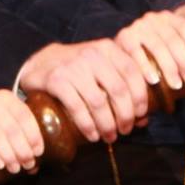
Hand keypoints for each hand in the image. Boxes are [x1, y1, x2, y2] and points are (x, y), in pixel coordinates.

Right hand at [0, 90, 45, 172]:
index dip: (33, 136)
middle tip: (27, 165)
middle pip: (12, 128)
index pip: (24, 116)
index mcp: (6, 97)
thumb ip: (20, 138)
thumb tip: (35, 166)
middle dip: (22, 150)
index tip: (38, 154)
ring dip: (8, 155)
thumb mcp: (4, 124)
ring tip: (14, 168)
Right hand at [16, 38, 148, 143]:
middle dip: (125, 115)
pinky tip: (92, 135)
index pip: (132, 72)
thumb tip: (144, 120)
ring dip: (107, 124)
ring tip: (109, 137)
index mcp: (108, 48)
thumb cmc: (79, 70)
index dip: (140, 97)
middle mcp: (92, 54)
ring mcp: (73, 67)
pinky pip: (77, 107)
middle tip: (125, 130)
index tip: (140, 115)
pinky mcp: (56, 80)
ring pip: (98, 102)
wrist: (41, 64)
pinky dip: (87, 125)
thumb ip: (123, 86)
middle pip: (118, 90)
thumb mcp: (101, 68)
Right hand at [115, 10, 184, 90]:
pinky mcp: (124, 38)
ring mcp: (137, 27)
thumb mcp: (169, 43)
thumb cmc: (152, 53)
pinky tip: (154, 80)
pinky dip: (146, 67)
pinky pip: (137, 54)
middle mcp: (152, 19)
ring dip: (169, 67)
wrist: (118, 53)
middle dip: (184, 61)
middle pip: (173, 39)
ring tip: (177, 84)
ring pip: (158, 47)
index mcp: (167, 17)